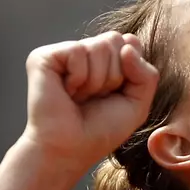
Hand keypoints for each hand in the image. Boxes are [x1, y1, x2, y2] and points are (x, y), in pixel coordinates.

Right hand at [19, 31, 159, 178]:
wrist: (70, 150)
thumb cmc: (101, 129)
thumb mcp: (138, 103)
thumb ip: (146, 73)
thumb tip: (128, 45)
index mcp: (105, 59)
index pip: (131, 42)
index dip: (130, 71)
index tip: (114, 94)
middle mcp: (85, 51)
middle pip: (116, 40)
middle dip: (114, 75)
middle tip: (94, 97)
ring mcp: (63, 53)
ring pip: (100, 46)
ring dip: (96, 81)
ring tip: (80, 97)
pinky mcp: (43, 57)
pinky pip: (78, 51)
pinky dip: (79, 78)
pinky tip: (67, 92)